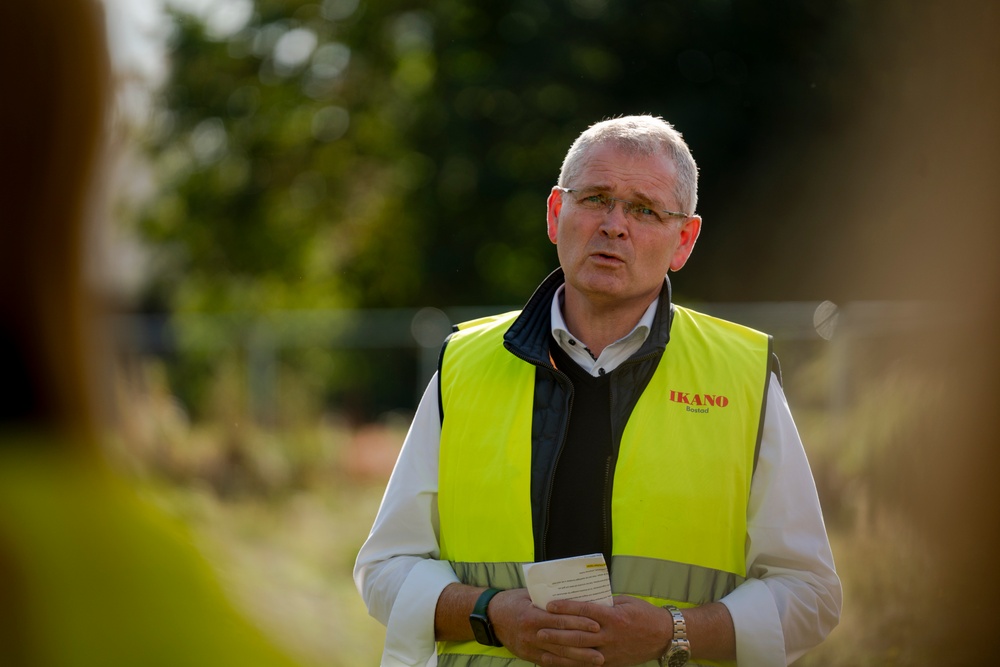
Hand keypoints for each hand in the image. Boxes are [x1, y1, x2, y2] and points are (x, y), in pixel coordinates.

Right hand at [489, 589, 604, 665]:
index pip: (560, 620)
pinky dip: (565, 665)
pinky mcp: (528, 656)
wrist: (490, 617)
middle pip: (562, 640)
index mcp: (532, 615)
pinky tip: (579, 666)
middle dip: (584, 645)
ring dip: (579, 659)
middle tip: (603, 647)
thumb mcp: (529, 594)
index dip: (579, 623)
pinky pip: (549, 663)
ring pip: (558, 655)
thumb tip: (574, 594)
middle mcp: (531, 633)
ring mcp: (529, 647)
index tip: (597, 625)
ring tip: (597, 660)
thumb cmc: (512, 601)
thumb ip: (549, 597)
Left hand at [541, 595, 670, 666]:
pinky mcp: (611, 663)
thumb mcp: (624, 602)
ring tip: (543, 648)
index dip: (566, 608)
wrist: (663, 636)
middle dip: (557, 633)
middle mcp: (611, 636)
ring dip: (560, 651)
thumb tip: (581, 599)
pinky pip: (588, 665)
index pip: (585, 611)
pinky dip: (572, 664)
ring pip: (581, 653)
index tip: (549, 605)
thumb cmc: (643, 614)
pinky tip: (559, 663)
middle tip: (539, 630)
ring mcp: (611, 652)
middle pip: (579, 635)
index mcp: (613, 617)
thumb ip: (603, 603)